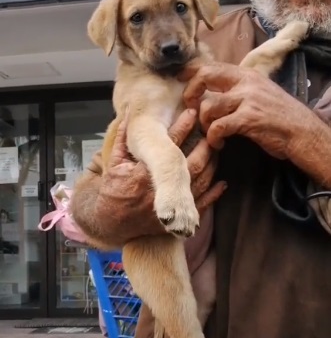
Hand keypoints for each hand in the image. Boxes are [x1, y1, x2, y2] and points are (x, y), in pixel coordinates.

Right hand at [98, 109, 225, 239]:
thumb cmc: (113, 192)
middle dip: (204, 146)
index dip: (183, 127)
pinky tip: (221, 181)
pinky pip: (202, 205)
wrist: (113, 224)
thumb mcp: (113, 165)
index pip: (169, 146)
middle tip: (211, 132)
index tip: (192, 113)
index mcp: (144, 174)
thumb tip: (127, 115)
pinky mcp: (177, 219)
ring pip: (200, 182)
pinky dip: (213, 193)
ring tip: (215, 151)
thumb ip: (122, 141)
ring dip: (211, 165)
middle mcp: (160, 191)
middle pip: (191, 164)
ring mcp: (171, 207)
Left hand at [181, 62, 312, 158]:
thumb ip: (238, 89)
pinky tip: (218, 143)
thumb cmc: (279, 116)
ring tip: (210, 133)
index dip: (191, 71)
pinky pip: (218, 126)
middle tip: (189, 107)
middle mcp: (245, 82)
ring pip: (208, 105)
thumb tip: (212, 91)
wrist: (302, 132)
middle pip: (205, 76)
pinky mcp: (248, 119)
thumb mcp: (259, 93)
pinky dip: (213, 137)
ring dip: (203, 122)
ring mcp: (247, 99)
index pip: (212, 65)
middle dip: (190, 92)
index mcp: (246, 75)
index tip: (179, 78)